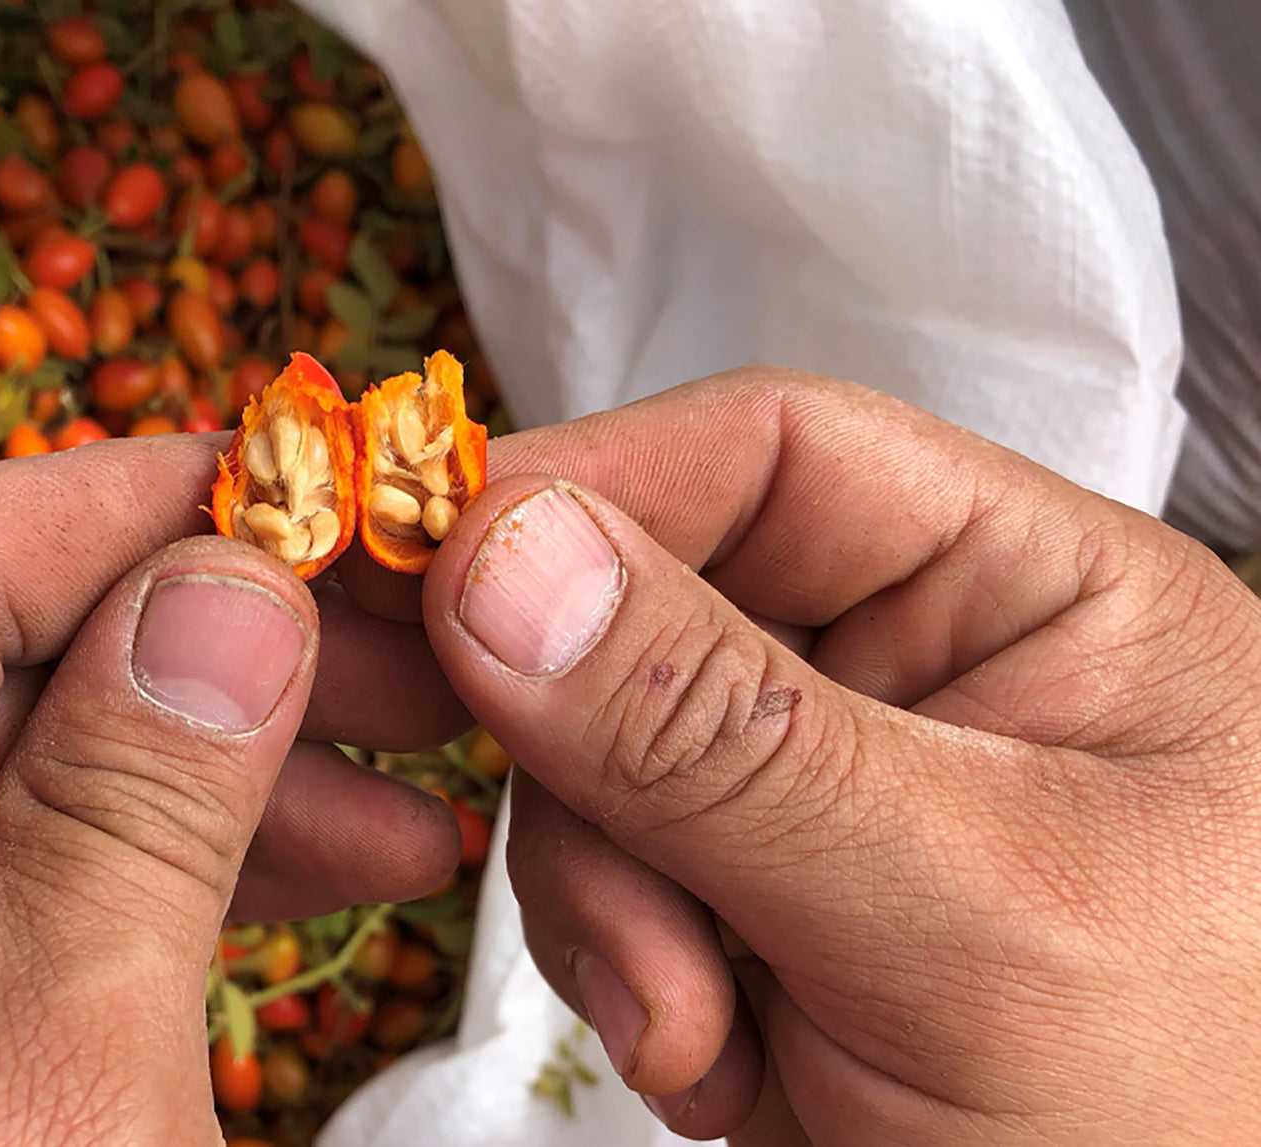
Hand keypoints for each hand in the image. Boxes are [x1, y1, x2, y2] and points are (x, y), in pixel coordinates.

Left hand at [0, 435, 461, 1143]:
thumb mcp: (51, 1081)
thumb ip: (132, 814)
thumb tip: (224, 587)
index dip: (110, 505)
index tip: (300, 492)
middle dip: (209, 637)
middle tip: (405, 643)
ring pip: (44, 777)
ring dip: (237, 758)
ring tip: (426, 788)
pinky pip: (56, 892)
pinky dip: (202, 867)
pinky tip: (353, 873)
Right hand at [417, 368, 1260, 1142]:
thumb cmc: (1189, 1140)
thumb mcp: (963, 922)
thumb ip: (723, 736)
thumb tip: (503, 557)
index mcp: (1044, 602)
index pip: (778, 455)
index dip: (596, 483)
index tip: (435, 559)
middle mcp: (927, 678)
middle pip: (652, 615)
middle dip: (601, 774)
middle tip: (633, 916)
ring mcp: (833, 803)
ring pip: (603, 763)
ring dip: (613, 907)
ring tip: (703, 1036)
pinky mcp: (765, 911)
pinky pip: (612, 883)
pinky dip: (628, 977)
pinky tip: (728, 1070)